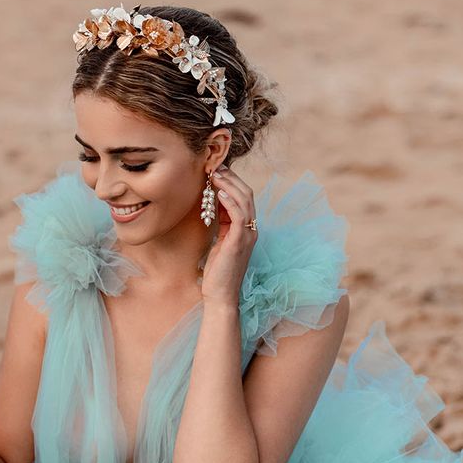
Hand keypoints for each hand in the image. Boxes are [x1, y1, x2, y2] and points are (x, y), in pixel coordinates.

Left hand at [200, 166, 257, 307]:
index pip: (243, 198)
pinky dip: (230, 201)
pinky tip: (219, 193)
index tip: (215, 170)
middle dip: (231, 178)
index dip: (230, 182)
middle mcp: (250, 230)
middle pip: (246, 194)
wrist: (220, 296)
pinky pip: (239, 215)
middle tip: (214, 166)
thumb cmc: (217, 272)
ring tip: (215, 174)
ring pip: (245, 201)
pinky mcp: (240, 242)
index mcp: (246, 229)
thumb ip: (220, 224)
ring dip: (229, 185)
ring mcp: (247, 235)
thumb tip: (212, 204)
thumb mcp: (218, 242)